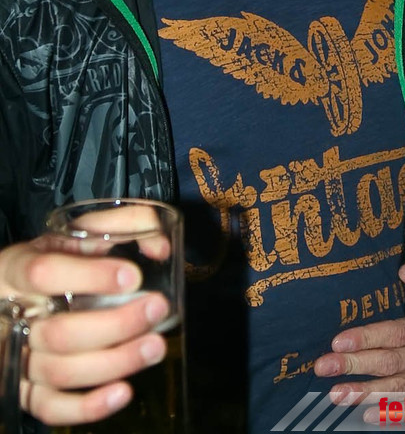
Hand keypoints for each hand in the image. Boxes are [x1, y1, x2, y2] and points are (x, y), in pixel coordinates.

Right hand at [0, 236, 167, 426]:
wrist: (10, 295)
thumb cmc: (52, 261)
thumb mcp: (73, 233)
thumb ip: (121, 225)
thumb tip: (160, 246)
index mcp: (15, 269)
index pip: (44, 273)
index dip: (89, 276)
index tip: (132, 276)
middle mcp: (10, 316)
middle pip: (59, 333)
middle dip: (116, 325)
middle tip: (157, 309)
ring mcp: (15, 357)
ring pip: (60, 372)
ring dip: (115, 363)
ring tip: (155, 347)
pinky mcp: (25, 391)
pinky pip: (51, 408)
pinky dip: (88, 407)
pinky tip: (123, 392)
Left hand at [313, 252, 404, 417]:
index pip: (399, 333)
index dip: (369, 337)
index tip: (339, 341)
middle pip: (393, 363)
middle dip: (356, 365)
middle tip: (324, 367)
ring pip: (401, 388)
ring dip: (367, 393)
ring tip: (337, 395)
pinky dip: (393, 414)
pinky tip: (367, 416)